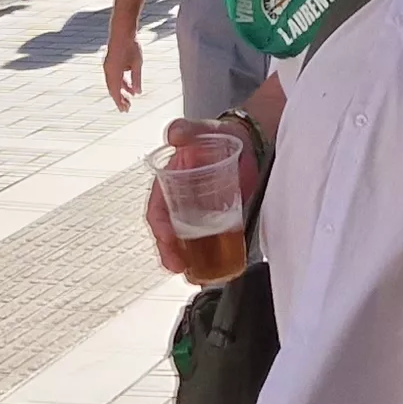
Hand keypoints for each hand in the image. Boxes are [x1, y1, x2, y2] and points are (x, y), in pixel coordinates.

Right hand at [101, 22, 143, 110]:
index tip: (124, 110)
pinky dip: (121, 83)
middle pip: (112, 89)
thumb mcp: (137, 63)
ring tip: (129, 99)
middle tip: (126, 109)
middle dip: (119, 99)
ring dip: (121, 91)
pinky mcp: (110, 63)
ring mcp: (108, 66)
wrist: (122, 31)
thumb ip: (136, 79)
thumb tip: (137, 93)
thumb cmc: (131, 46)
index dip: (119, 102)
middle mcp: (108, 70)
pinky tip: (129, 87)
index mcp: (113, 71)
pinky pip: (114, 76)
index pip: (115, 91)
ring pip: (113, 83)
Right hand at [144, 116, 260, 274]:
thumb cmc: (217, 136)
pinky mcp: (218, 222)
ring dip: (186, 261)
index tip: (166, 236)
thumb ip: (187, 129)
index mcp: (168, 183)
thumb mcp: (201, 130)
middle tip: (177, 265)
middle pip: (168, 233)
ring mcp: (198, 215)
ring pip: (185, 243)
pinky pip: (208, 244)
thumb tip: (175, 134)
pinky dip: (209, 259)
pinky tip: (215, 270)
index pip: (156, 208)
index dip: (158, 224)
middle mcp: (180, 203)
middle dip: (169, 252)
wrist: (246, 142)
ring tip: (193, 274)